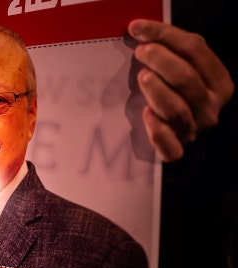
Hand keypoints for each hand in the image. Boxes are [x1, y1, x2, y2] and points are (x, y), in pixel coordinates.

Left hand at [128, 19, 234, 161]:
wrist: (177, 132)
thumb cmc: (175, 92)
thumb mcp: (182, 68)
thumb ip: (170, 49)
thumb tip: (139, 29)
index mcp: (219, 82)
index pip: (196, 50)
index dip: (165, 35)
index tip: (138, 29)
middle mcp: (211, 106)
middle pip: (185, 78)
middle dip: (160, 60)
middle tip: (141, 53)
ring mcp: (195, 129)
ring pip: (175, 108)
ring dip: (156, 89)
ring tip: (142, 77)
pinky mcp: (178, 149)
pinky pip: (170, 147)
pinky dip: (157, 132)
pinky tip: (146, 114)